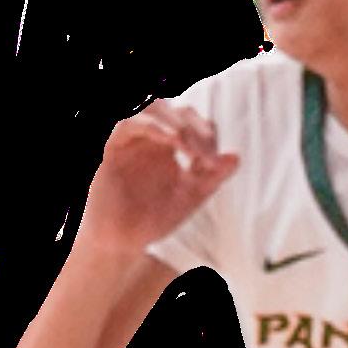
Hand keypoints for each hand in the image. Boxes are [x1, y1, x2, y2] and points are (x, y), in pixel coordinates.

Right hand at [79, 100, 239, 254]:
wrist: (122, 240)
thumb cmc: (153, 218)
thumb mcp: (191, 196)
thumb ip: (213, 177)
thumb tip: (236, 156)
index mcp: (168, 145)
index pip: (193, 122)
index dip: (209, 135)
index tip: (218, 164)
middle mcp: (150, 136)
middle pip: (177, 110)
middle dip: (198, 129)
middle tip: (208, 158)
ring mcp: (130, 138)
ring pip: (154, 107)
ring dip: (178, 124)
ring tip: (192, 150)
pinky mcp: (111, 145)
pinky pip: (129, 122)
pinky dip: (154, 127)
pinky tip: (173, 142)